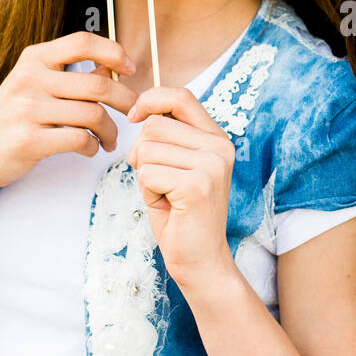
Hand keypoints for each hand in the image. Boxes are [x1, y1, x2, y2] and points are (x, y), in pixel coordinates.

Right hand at [0, 31, 138, 193]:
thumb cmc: (14, 118)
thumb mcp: (36, 86)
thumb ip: (72, 75)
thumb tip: (112, 69)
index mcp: (33, 59)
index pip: (82, 42)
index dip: (114, 52)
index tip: (130, 68)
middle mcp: (29, 79)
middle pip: (97, 86)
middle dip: (126, 101)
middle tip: (134, 113)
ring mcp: (27, 110)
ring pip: (93, 116)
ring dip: (111, 131)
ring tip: (110, 139)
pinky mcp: (29, 140)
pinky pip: (81, 140)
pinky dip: (93, 146)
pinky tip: (90, 148)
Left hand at [126, 86, 237, 289]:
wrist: (200, 259)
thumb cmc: (181, 214)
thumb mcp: (176, 165)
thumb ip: (169, 135)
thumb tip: (141, 108)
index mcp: (216, 138)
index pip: (181, 96)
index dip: (151, 99)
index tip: (135, 116)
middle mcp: (220, 146)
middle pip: (154, 126)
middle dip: (141, 154)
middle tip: (159, 181)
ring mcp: (212, 164)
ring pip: (147, 149)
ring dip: (144, 176)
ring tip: (166, 195)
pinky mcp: (198, 185)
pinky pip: (147, 173)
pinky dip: (147, 192)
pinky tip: (168, 206)